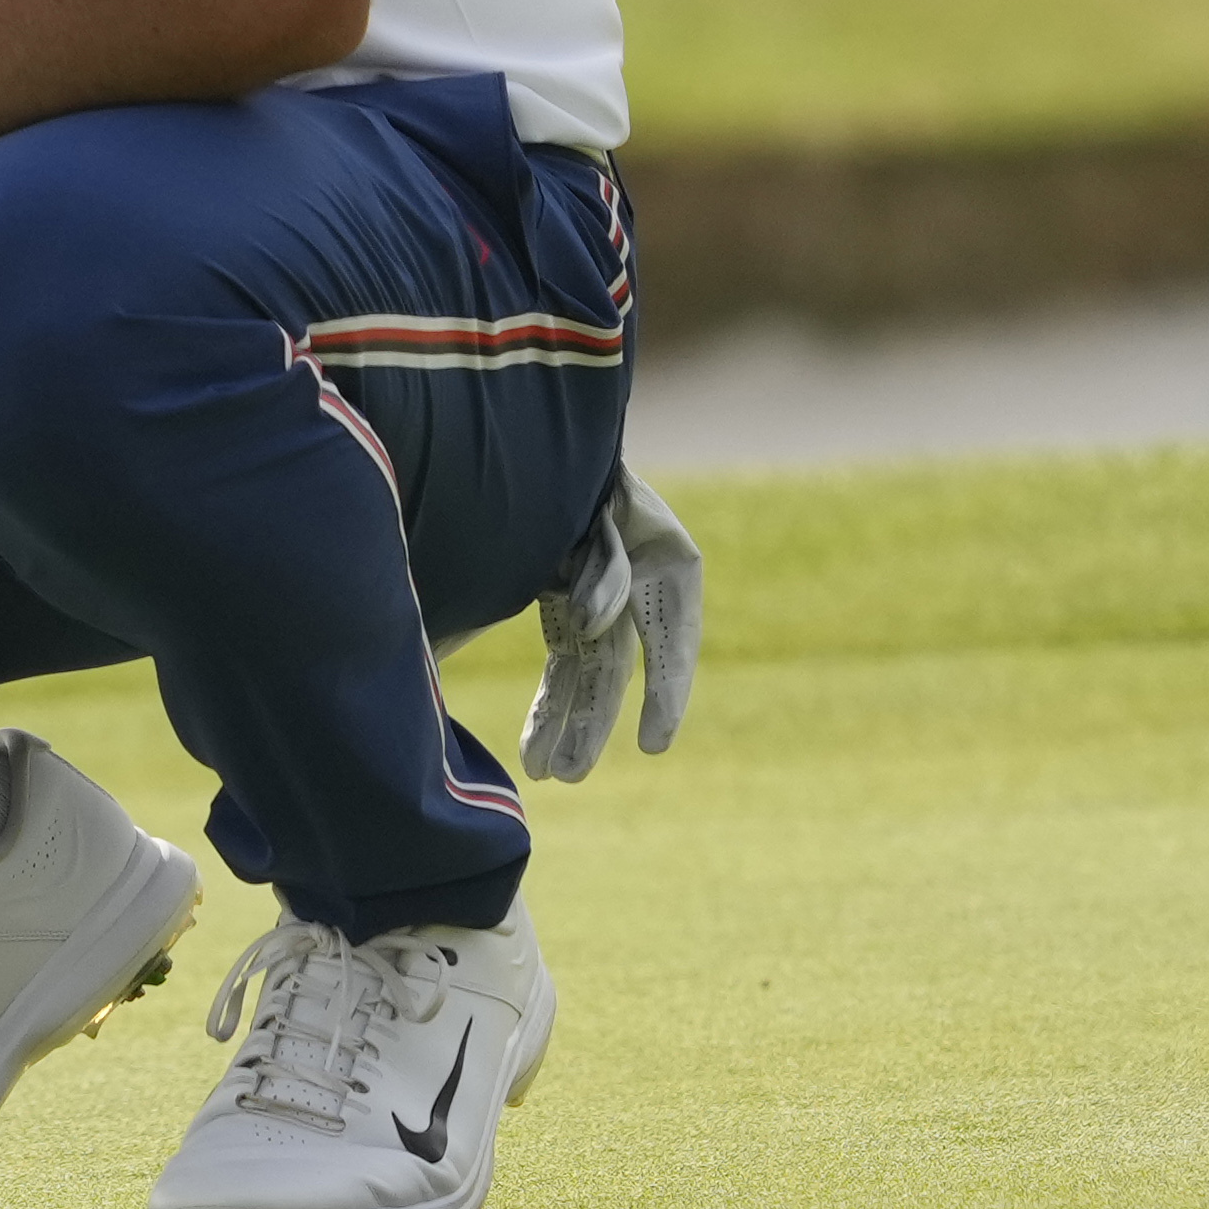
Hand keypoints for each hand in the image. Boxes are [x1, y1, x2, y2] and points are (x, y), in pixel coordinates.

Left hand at [520, 466, 701, 781]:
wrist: (543, 434)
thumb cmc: (577, 462)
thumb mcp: (604, 501)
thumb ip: (604, 566)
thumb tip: (588, 624)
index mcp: (669, 560)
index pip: (672, 640)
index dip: (667, 693)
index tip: (654, 744)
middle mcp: (641, 590)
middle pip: (617, 667)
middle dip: (593, 722)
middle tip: (571, 775)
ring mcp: (603, 602)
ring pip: (588, 675)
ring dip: (566, 723)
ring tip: (546, 774)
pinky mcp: (568, 612)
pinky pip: (564, 666)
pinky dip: (551, 702)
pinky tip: (536, 743)